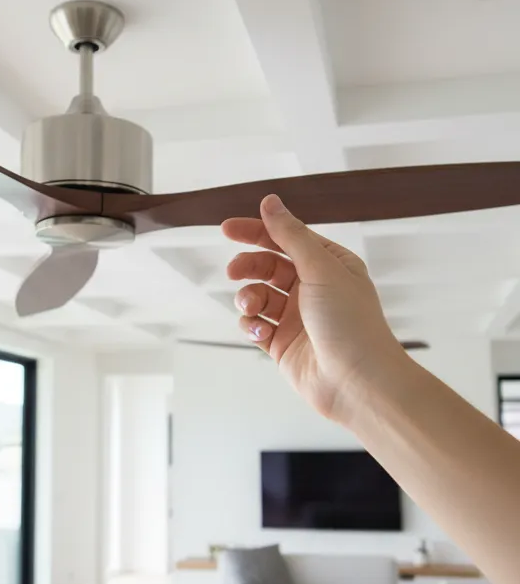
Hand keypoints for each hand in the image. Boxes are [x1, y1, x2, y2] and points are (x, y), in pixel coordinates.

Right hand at [221, 194, 405, 422]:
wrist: (356, 381)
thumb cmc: (350, 322)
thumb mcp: (321, 269)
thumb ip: (290, 235)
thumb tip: (270, 202)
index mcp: (329, 265)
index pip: (286, 240)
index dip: (256, 232)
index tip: (227, 229)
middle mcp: (312, 288)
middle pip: (267, 267)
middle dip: (247, 267)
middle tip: (233, 271)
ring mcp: (296, 317)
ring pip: (257, 296)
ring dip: (247, 298)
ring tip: (252, 308)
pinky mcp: (282, 343)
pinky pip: (255, 325)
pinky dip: (251, 325)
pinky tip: (259, 332)